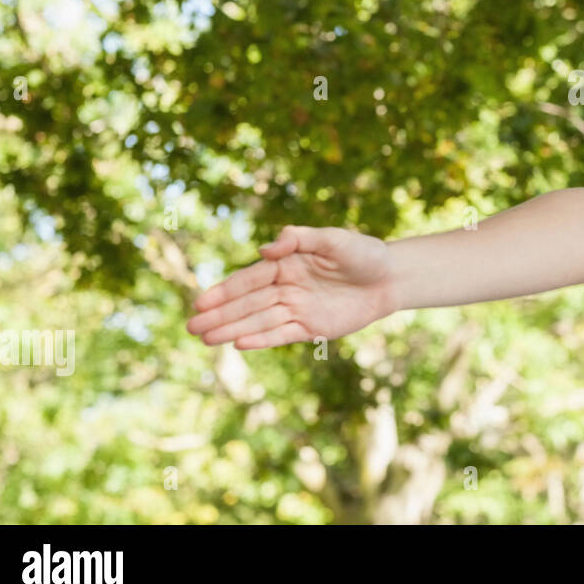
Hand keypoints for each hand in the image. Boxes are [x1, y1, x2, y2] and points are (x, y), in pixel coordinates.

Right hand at [187, 225, 395, 349]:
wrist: (391, 278)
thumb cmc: (364, 253)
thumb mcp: (335, 239)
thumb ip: (300, 239)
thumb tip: (266, 248)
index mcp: (287, 264)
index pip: (250, 279)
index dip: (225, 291)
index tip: (201, 301)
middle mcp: (287, 287)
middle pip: (248, 303)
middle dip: (220, 315)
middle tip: (192, 326)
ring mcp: (298, 308)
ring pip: (260, 321)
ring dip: (233, 329)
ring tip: (206, 339)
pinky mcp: (312, 327)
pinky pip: (282, 335)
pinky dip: (262, 339)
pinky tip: (240, 344)